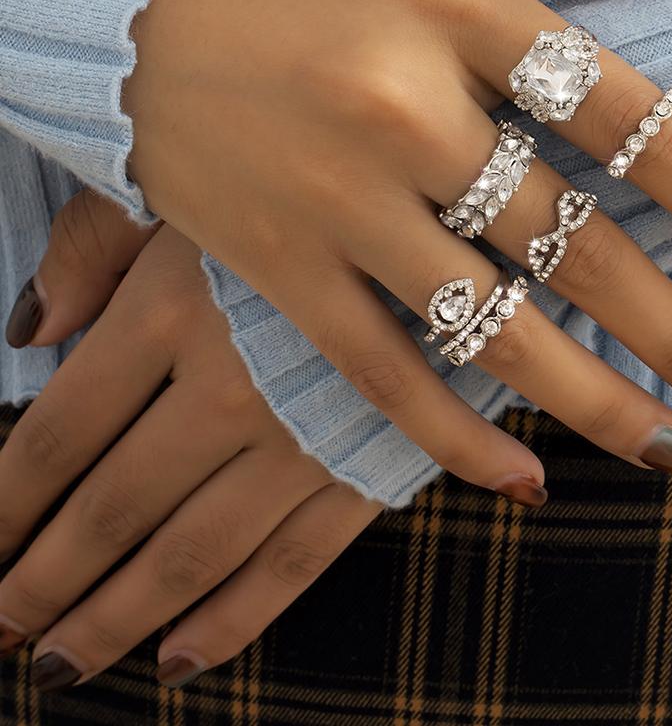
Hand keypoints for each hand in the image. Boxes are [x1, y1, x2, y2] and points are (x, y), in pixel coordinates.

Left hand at [0, 191, 381, 687]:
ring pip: (190, 553)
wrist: (451, 214)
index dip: (6, 502)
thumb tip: (27, 330)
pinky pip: (292, 565)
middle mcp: (228, 385)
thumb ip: (96, 245)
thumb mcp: (193, 182)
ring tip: (62, 664)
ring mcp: (303, 437)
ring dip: (116, 618)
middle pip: (114, 508)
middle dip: (44, 580)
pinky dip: (232, 620)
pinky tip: (178, 660)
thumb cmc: (304, 188)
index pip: (63, 432)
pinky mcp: (369, 467)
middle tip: (1, 631)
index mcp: (173, 306)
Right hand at [106, 0, 671, 484]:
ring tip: (668, 452)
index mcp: (459, 10)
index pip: (627, 115)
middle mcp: (407, 109)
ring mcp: (341, 198)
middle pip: (574, 242)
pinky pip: (379, 368)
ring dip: (591, 402)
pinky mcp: (280, 264)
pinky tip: (519, 481)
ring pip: (488, 326)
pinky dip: (449, 435)